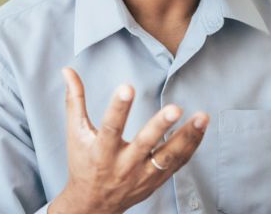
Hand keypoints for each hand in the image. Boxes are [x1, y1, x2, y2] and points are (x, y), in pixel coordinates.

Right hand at [49, 68, 208, 213]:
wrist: (93, 205)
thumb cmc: (83, 163)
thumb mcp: (75, 134)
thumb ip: (75, 101)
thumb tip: (67, 70)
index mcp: (101, 152)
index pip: (110, 128)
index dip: (118, 108)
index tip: (127, 87)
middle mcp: (123, 166)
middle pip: (144, 145)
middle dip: (160, 127)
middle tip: (175, 108)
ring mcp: (143, 175)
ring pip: (168, 157)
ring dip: (187, 137)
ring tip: (202, 116)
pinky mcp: (157, 180)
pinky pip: (179, 162)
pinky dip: (192, 145)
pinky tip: (202, 126)